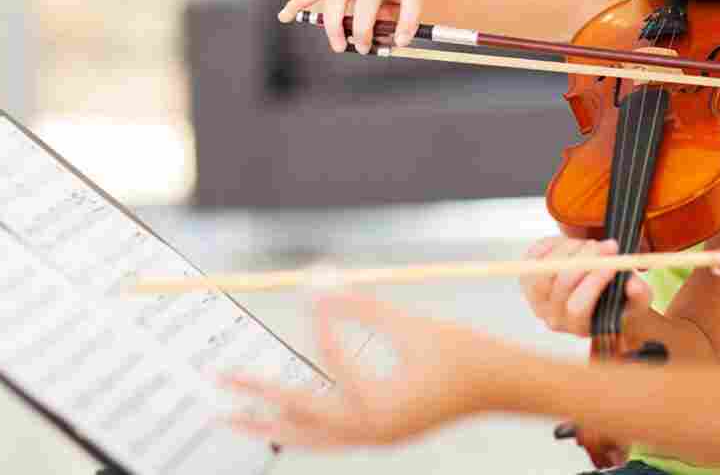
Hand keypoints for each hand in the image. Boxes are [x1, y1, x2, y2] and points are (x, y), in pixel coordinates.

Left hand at [222, 293, 511, 447]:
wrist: (500, 386)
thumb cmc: (463, 354)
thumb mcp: (412, 325)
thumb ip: (362, 307)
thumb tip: (320, 280)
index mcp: (380, 408)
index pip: (334, 361)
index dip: (321, 319)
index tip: (307, 289)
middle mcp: (371, 433)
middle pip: (299, 419)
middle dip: (256, 398)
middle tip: (218, 379)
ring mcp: (374, 439)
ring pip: (307, 438)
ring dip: (268, 424)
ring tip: (230, 415)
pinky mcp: (379, 434)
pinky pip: (327, 435)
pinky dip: (300, 425)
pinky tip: (282, 412)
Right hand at [278, 0, 422, 51]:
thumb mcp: (402, 1)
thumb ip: (395, 22)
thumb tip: (385, 43)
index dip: (407, 22)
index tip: (400, 42)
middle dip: (363, 28)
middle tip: (363, 48)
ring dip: (335, 25)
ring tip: (339, 47)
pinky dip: (297, 2)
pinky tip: (285, 16)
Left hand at [520, 236, 652, 337]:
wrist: (597, 297)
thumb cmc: (619, 300)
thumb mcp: (637, 300)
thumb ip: (639, 294)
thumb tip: (633, 285)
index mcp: (579, 327)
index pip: (578, 306)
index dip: (595, 280)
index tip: (614, 259)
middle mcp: (553, 317)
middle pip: (561, 284)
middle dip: (586, 258)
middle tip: (606, 243)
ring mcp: (535, 299)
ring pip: (545, 268)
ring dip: (570, 249)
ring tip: (591, 244)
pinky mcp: (526, 278)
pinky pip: (533, 255)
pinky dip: (553, 244)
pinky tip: (572, 244)